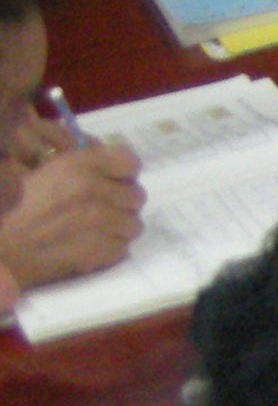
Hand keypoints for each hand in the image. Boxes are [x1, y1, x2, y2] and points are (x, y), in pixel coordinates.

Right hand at [0, 141, 143, 287]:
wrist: (0, 250)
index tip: (112, 177)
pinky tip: (86, 244)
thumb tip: (95, 153)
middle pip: (136, 195)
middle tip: (98, 205)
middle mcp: (96, 193)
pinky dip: (109, 246)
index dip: (121, 171)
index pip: (129, 162)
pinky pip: (123, 247)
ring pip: (133, 223)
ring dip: (117, 225)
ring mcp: (103, 225)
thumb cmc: (10, 207)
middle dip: (119, 199)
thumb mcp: (35, 170)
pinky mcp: (103, 253)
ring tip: (91, 227)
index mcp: (77, 168)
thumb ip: (71, 160)